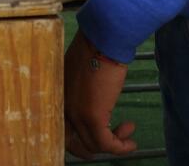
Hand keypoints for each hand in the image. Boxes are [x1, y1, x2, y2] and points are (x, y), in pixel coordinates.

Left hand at [64, 31, 135, 157]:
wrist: (103, 40)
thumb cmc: (95, 48)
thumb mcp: (80, 71)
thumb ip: (80, 89)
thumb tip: (92, 100)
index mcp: (57, 96)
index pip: (61, 130)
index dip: (79, 138)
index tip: (99, 133)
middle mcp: (62, 108)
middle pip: (74, 143)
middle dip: (94, 146)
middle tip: (112, 140)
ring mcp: (75, 114)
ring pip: (92, 145)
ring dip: (114, 144)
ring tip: (127, 132)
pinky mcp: (92, 117)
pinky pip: (106, 144)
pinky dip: (120, 147)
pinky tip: (131, 141)